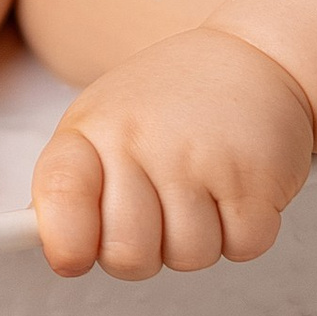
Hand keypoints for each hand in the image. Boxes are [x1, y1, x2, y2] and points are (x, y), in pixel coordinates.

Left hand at [31, 30, 313, 281]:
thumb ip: (74, 186)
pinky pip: (242, 246)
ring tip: (205, 188)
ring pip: (188, 257)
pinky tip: (237, 188)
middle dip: (148, 252)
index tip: (73, 258)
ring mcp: (199, 159)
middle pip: (127, 256)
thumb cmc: (175, 102)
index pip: (60, 195)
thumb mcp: (107, 122)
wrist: (257, 57)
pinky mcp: (254, 176)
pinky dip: (245, 231)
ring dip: (202, 239)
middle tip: (162, 212)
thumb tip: (59, 253)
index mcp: (94, 129)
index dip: (65, 241)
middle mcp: (142, 140)